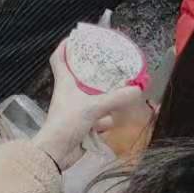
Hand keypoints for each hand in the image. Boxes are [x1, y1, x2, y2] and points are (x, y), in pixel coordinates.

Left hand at [33, 40, 146, 170]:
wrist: (56, 154)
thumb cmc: (67, 123)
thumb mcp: (93, 107)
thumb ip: (115, 99)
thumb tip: (137, 90)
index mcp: (65, 82)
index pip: (59, 58)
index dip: (65, 46)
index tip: (77, 38)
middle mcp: (69, 93)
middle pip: (81, 77)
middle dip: (95, 74)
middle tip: (110, 67)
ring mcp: (75, 110)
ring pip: (93, 99)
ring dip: (103, 103)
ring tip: (116, 98)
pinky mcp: (81, 125)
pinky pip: (97, 119)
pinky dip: (103, 122)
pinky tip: (106, 126)